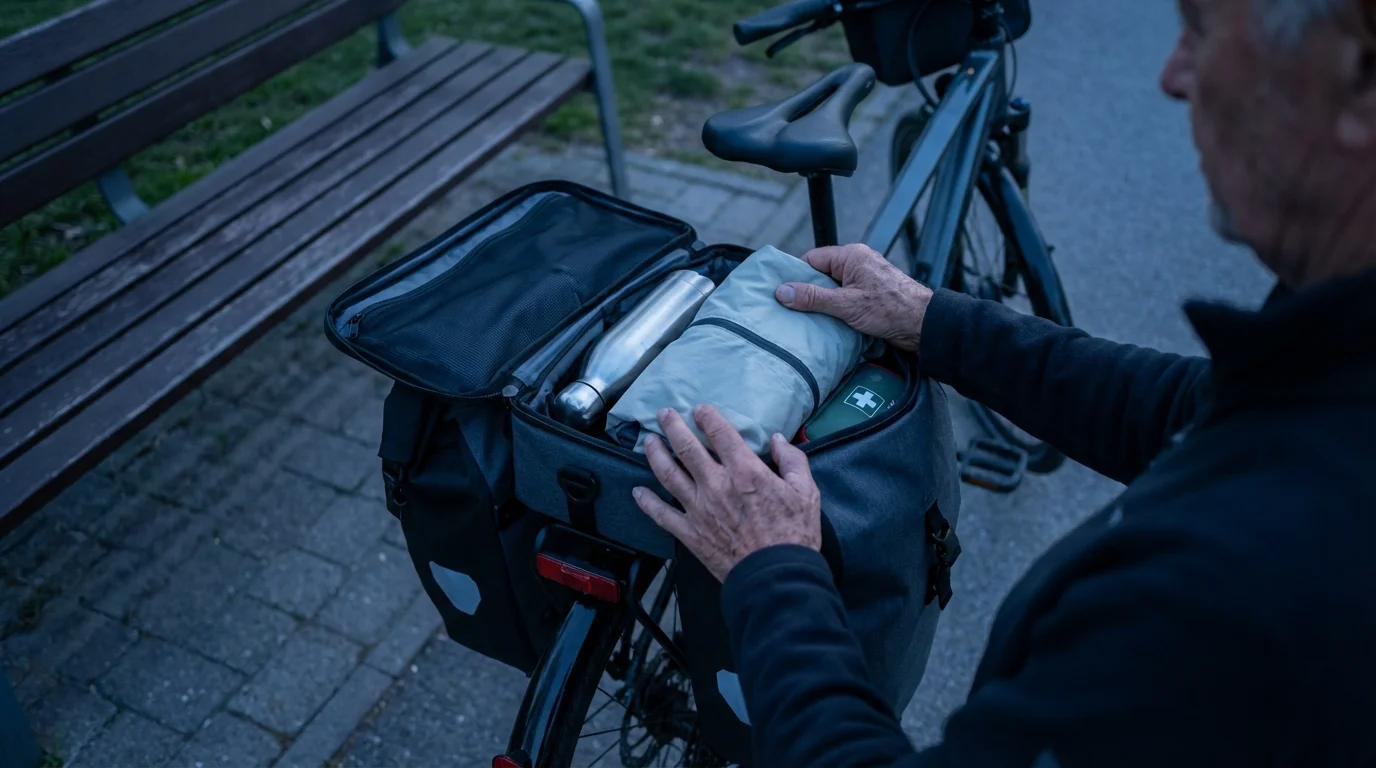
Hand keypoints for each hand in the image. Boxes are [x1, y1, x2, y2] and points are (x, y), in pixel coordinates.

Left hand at [633, 405, 821, 581]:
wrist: (776, 577)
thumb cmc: (794, 535)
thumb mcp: (806, 492)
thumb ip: (792, 461)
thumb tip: (777, 440)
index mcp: (745, 471)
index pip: (720, 434)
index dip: (707, 417)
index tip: (699, 409)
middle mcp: (716, 485)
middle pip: (687, 448)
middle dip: (673, 426)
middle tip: (664, 414)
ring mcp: (698, 509)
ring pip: (668, 474)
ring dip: (655, 454)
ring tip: (648, 441)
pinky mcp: (689, 533)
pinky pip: (661, 514)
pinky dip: (647, 502)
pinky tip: (637, 492)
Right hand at [774, 244, 932, 351]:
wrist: (923, 325)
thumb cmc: (889, 309)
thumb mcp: (845, 304)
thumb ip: (812, 298)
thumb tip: (782, 292)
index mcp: (851, 256)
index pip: (812, 259)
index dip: (797, 276)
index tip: (783, 294)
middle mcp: (857, 263)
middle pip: (821, 275)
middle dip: (808, 293)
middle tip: (792, 311)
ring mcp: (864, 279)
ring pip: (832, 289)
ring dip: (822, 305)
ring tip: (808, 320)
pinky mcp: (869, 296)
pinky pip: (844, 299)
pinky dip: (835, 310)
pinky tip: (827, 324)